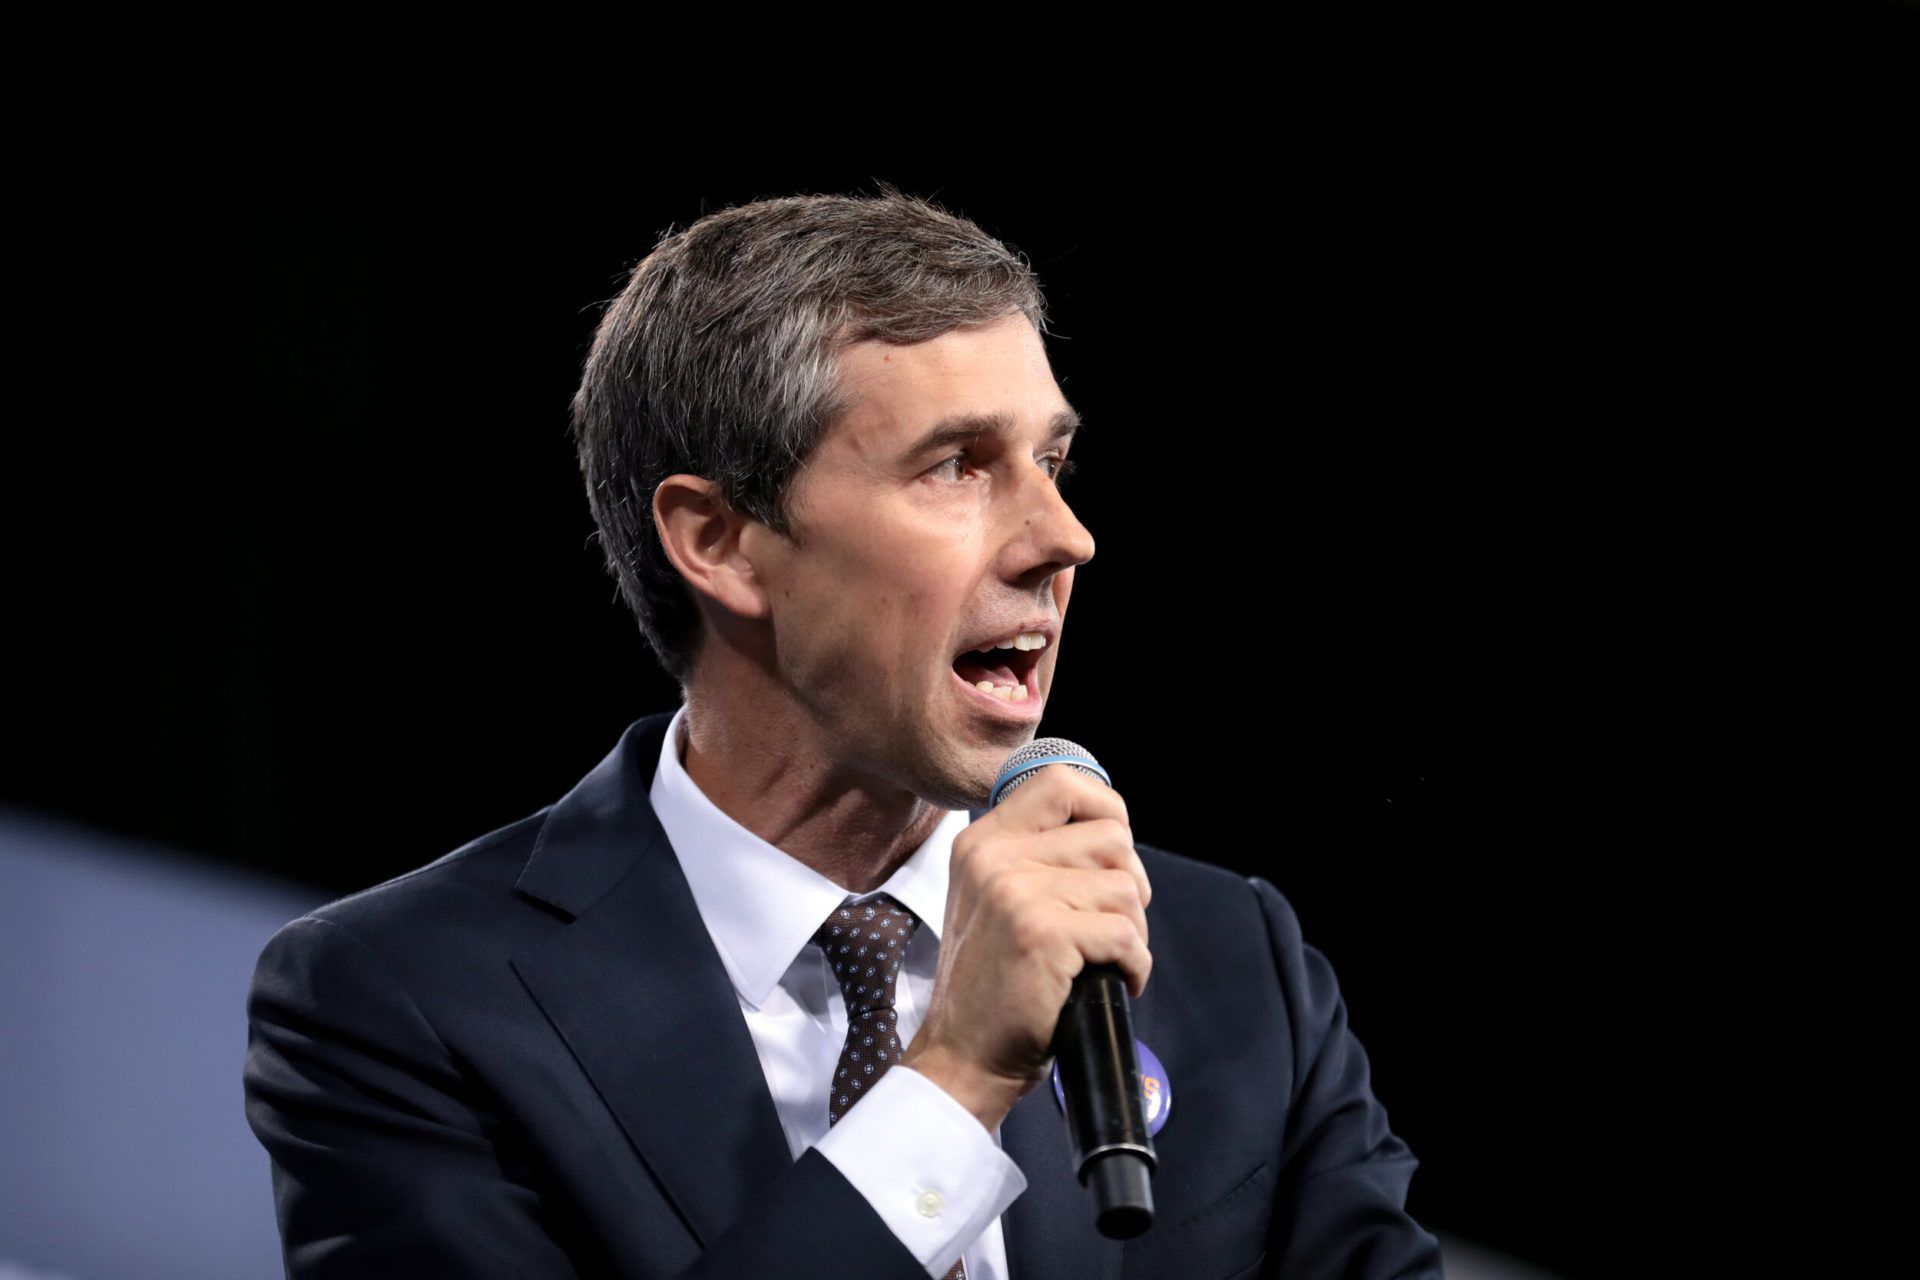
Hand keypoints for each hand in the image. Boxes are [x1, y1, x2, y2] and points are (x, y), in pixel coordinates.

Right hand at [902, 764, 1152, 1130]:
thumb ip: (1035, 857)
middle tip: (1108, 927)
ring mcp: (1016, 893)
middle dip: (1128, 885)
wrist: (962, 1056)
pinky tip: (1110, 983)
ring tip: (1101, 960)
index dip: (1105, 807)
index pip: (1059, 781)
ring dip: (1132, 931)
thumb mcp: (993, 900)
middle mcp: (994, 857)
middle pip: (1111, 836)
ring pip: (1126, 886)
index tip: (1112, 854)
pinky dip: (1133, 965)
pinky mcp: (1042, 934)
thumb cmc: (993, 986)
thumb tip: (1112, 833)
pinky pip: (1126, 934)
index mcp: (982, 842)